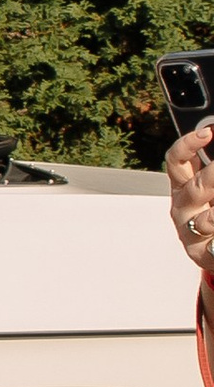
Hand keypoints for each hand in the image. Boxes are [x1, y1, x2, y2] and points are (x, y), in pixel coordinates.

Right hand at [166, 123, 213, 276]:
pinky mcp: (201, 253)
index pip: (177, 160)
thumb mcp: (209, 186)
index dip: (188, 145)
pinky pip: (213, 245)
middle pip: (195, 188)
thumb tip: (213, 135)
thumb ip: (208, 166)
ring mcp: (191, 230)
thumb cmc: (211, 211)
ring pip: (205, 221)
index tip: (207, 133)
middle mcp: (183, 206)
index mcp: (184, 184)